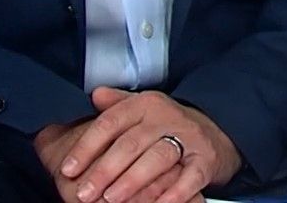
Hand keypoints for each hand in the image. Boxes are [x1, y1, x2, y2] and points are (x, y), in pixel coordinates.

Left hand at [35, 88, 240, 202]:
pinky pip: (189, 178)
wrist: (217, 129)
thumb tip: (94, 95)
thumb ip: (117, 103)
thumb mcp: (144, 108)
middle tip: (85, 192)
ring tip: (112, 199)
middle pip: (131, 143)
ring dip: (132, 181)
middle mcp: (166, 117)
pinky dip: (173, 194)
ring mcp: (188, 138)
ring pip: (157, 159)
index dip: (87, 146)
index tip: (68, 168)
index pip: (110, 122)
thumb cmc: (170, 124)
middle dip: (104, 170)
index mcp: (146, 104)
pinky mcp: (205, 160)